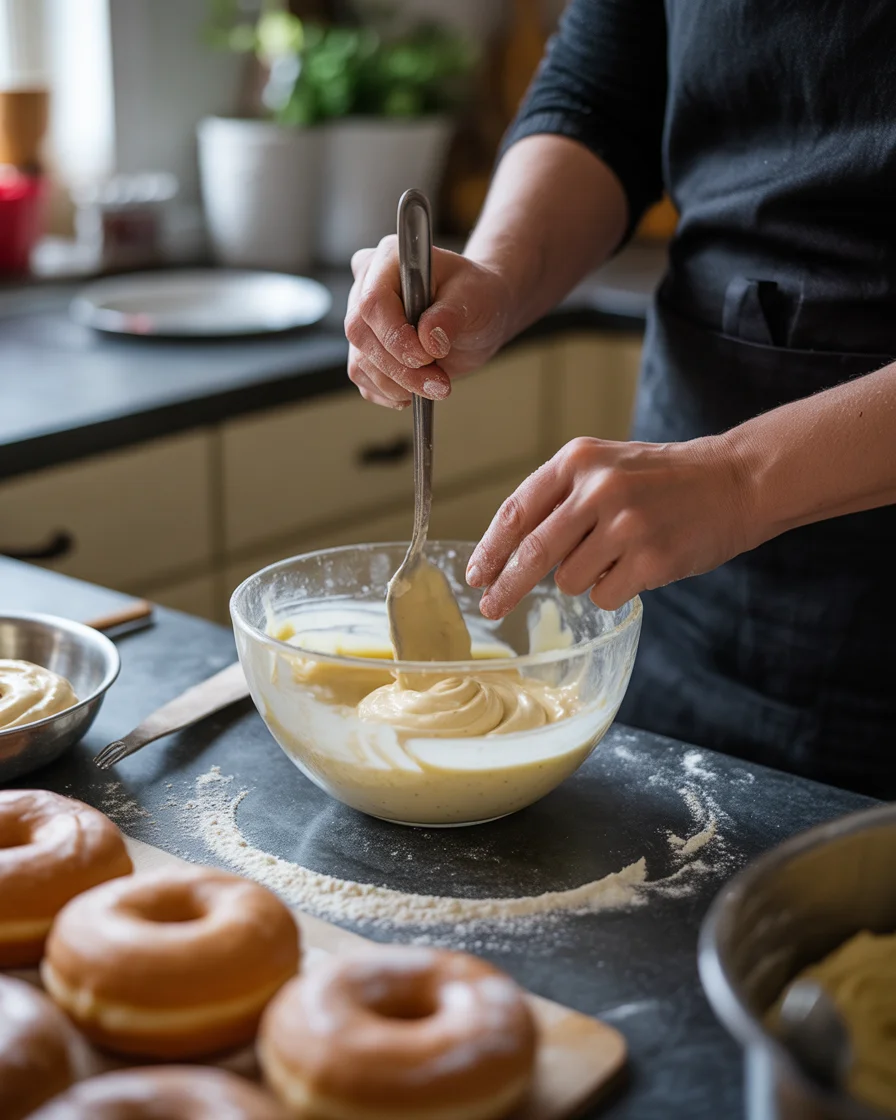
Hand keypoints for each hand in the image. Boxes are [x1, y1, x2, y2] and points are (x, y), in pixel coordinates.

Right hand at [344, 237, 511, 408]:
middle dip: (400, 367)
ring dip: (399, 384)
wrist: (477, 318)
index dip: (395, 335)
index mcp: (389, 259)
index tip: (427, 357)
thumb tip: (428, 340)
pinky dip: (391, 392)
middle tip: (440, 383)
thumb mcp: (475, 298)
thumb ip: (450, 315)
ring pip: (360, 362)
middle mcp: (366, 286)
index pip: (373, 301)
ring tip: (437, 385)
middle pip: (360, 334)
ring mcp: (362, 320)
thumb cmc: (477, 296)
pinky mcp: (366, 350)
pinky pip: (364, 380)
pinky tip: (416, 390)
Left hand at [466, 435, 753, 617]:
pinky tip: (638, 565)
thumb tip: (507, 552)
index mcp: (579, 461)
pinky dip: (613, 590)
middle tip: (490, 607)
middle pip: (533, 553)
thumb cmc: (662, 479)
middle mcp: (599, 489)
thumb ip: (559, 499)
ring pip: (569, 579)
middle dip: (507, 586)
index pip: (517, 511)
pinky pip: (604, 595)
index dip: (491, 549)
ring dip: (583, 578)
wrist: (735, 482)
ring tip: (617, 553)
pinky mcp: (651, 559)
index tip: (475, 575)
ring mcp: (626, 525)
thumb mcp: (605, 467)